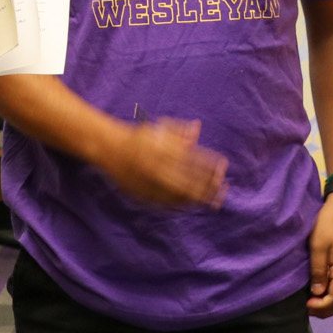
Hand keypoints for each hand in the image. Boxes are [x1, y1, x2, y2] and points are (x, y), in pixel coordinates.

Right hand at [104, 118, 226, 207]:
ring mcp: (150, 184)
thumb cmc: (138, 137)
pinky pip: (167, 203)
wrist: (109, 149)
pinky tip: (193, 203)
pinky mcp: (143, 194)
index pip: (193, 160)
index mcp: (162, 151)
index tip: (223, 166)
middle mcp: (157, 169)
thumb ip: (178, 131)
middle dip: (209, 185)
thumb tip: (197, 128)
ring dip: (199, 197)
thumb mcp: (158, 129)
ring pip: (179, 195)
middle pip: (189, 181)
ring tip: (213, 198)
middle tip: (223, 186)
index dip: (210, 164)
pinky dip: (182, 203)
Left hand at [307, 194, 332, 318]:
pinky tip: (320, 288)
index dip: (320, 307)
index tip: (305, 303)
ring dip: (329, 303)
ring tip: (312, 299)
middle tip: (307, 306)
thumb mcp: (318, 246)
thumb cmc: (329, 222)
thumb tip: (316, 293)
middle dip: (325, 310)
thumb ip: (318, 272)